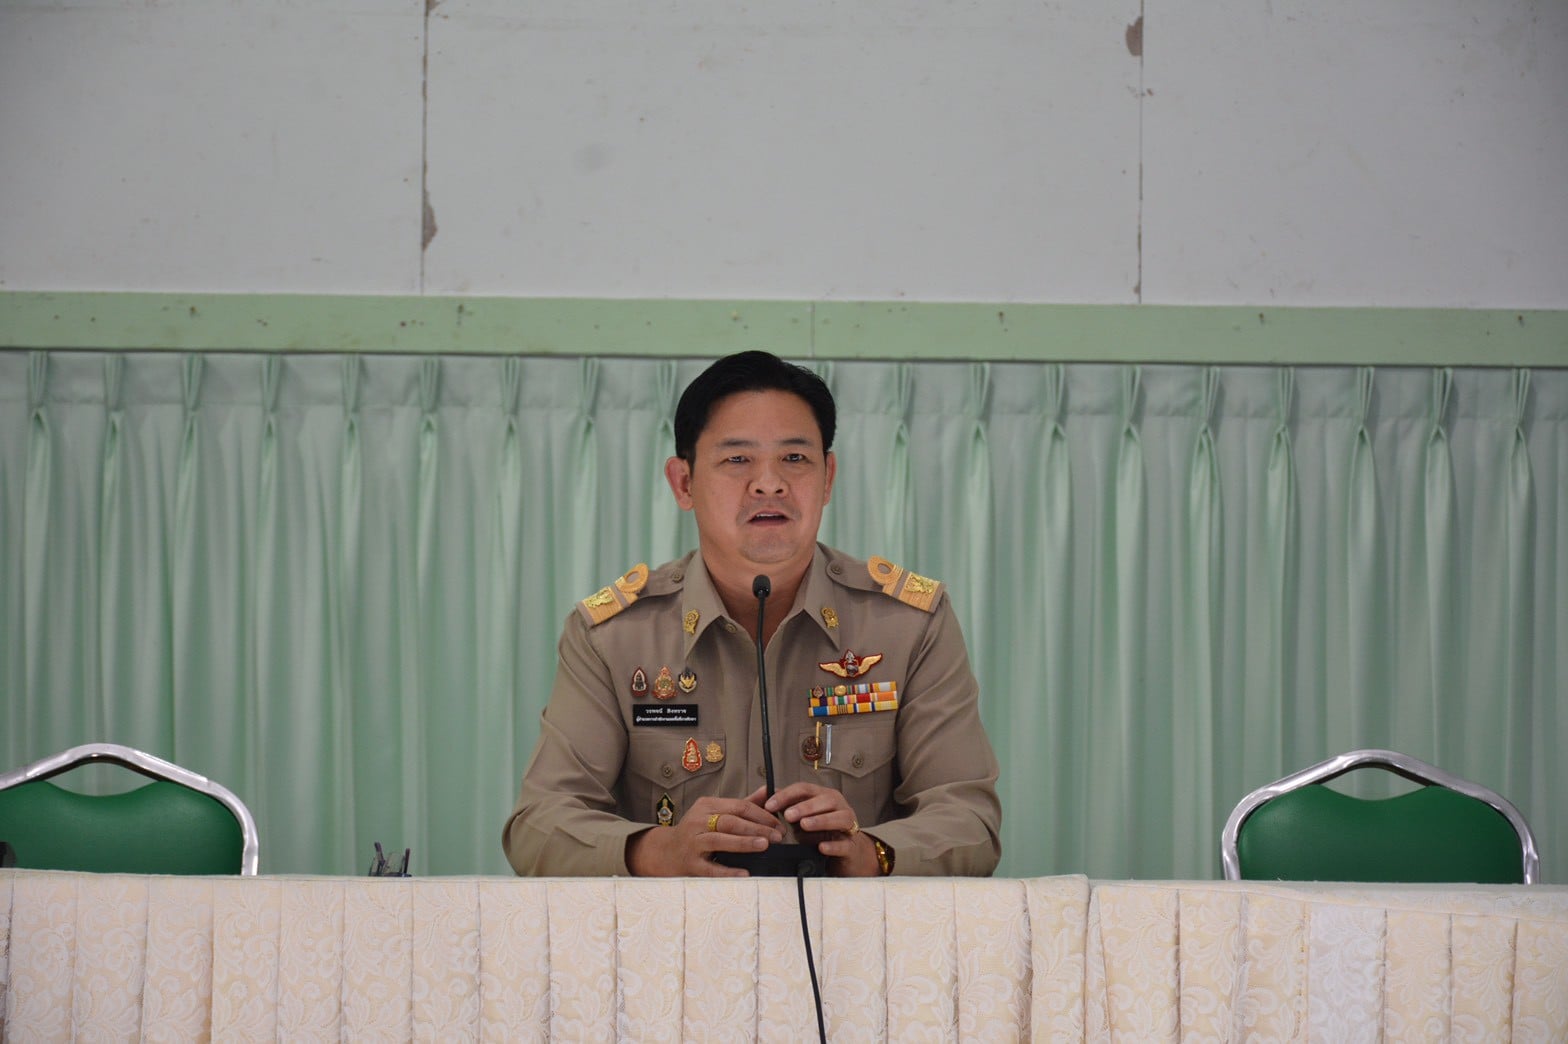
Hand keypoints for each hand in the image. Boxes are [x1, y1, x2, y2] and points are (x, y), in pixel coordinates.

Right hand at [625, 789, 784, 876]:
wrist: (666, 853)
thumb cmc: (697, 831)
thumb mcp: (716, 813)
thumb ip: (743, 804)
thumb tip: (768, 792)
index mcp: (706, 806)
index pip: (738, 806)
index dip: (761, 815)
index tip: (778, 824)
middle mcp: (697, 821)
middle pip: (731, 821)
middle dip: (757, 827)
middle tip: (778, 836)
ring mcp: (692, 842)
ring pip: (720, 839)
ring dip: (744, 842)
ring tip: (764, 845)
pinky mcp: (690, 864)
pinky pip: (711, 868)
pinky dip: (728, 870)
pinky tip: (745, 873)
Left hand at [764, 782, 881, 876]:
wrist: (846, 855)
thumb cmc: (822, 833)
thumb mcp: (802, 818)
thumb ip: (787, 807)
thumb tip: (765, 794)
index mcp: (824, 797)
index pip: (805, 789)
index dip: (787, 795)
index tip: (770, 805)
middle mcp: (838, 807)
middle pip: (826, 800)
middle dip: (805, 806)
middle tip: (788, 815)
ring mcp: (848, 826)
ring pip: (840, 818)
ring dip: (821, 820)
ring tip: (804, 825)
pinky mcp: (851, 847)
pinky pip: (845, 844)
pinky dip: (833, 845)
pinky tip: (821, 846)